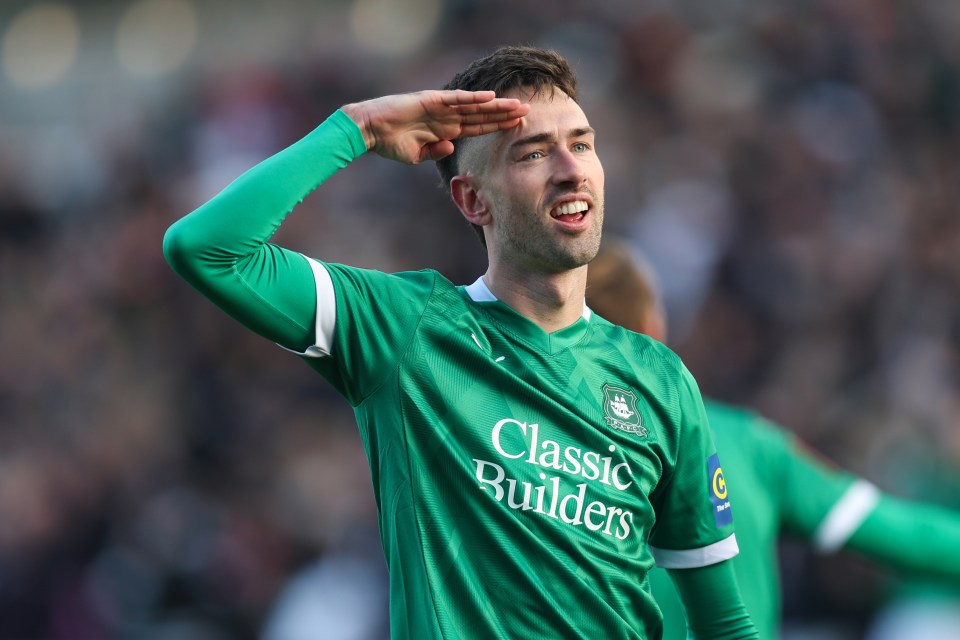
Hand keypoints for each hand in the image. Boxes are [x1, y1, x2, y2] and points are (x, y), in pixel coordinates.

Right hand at [341, 90, 529, 163]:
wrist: (370, 131)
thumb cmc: (390, 144)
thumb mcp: (417, 155)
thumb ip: (436, 151)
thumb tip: (452, 147)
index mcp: (445, 131)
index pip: (478, 129)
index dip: (497, 128)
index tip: (517, 127)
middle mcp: (447, 117)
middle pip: (482, 116)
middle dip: (504, 115)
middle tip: (528, 112)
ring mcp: (441, 108)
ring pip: (475, 106)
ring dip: (496, 106)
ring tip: (517, 105)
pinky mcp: (431, 100)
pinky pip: (456, 99)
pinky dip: (473, 98)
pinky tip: (491, 97)